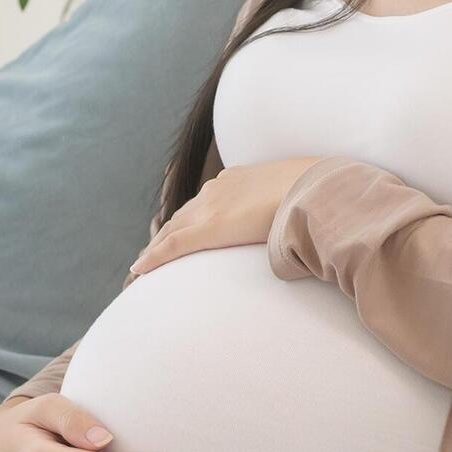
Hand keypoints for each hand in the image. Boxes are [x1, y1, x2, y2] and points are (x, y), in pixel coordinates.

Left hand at [124, 156, 327, 282]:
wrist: (312, 186)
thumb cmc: (313, 191)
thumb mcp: (297, 196)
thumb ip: (291, 207)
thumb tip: (304, 220)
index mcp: (237, 181)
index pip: (205, 202)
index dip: (188, 220)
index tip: (180, 232)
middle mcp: (217, 190)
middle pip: (181, 216)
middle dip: (165, 234)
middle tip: (152, 253)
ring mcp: (210, 207)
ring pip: (171, 231)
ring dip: (156, 248)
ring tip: (143, 266)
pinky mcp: (209, 227)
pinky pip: (172, 245)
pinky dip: (153, 257)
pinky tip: (138, 271)